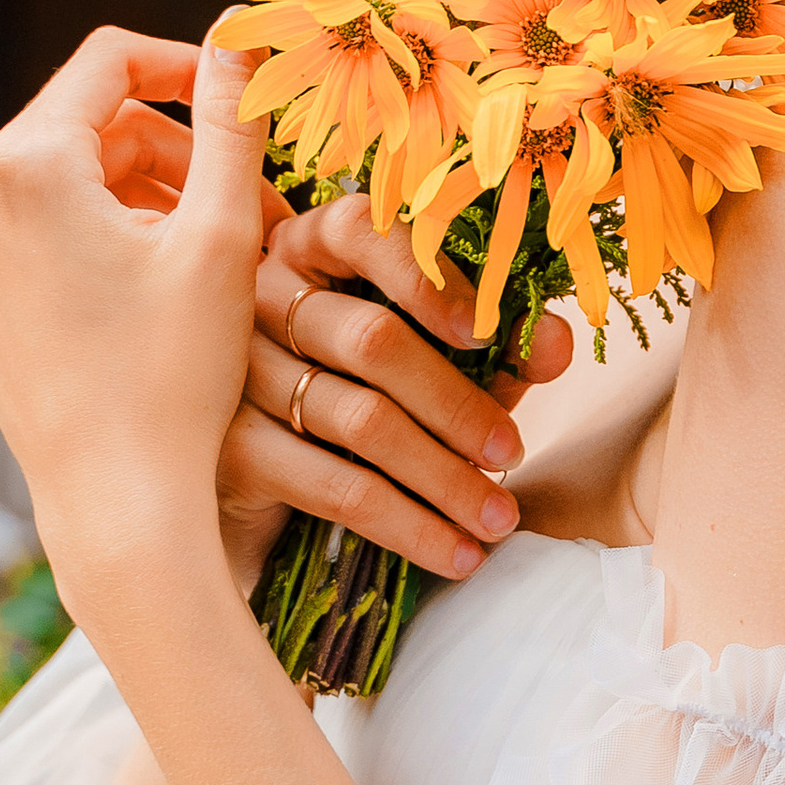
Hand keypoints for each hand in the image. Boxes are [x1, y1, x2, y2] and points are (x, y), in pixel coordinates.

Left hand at [0, 28, 271, 598]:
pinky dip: (101, 242)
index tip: (249, 104)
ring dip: (146, 200)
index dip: (190, 68)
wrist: (116, 499)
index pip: (113, 61)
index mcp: (25, 161)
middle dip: (178, 155)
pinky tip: (158, 295)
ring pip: (71, 182)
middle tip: (257, 211)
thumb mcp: (223, 233)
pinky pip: (40, 234)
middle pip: (93, 126)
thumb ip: (232, 120)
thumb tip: (243, 33)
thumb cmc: (175, 372)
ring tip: (216, 258)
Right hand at [223, 196, 571, 588]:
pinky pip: (336, 488)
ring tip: (498, 518)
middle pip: (372, 339)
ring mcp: (234, 376)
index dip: (427, 279)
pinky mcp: (230, 452)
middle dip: (457, 404)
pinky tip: (457, 553)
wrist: (273, 492)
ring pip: (360, 420)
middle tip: (513, 454)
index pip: (361, 231)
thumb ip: (497, 347)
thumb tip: (554, 340)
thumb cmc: (363, 401)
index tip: (485, 333)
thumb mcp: (440, 365)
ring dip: (444, 476)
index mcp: (310, 249)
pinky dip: (409, 525)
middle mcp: (258, 298)